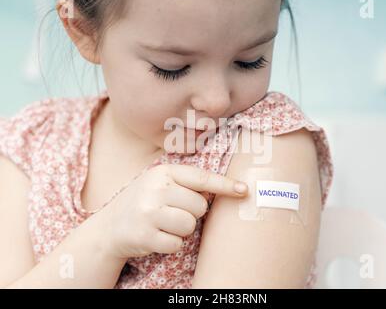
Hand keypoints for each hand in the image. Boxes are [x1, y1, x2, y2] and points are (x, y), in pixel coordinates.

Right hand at [97, 164, 247, 259]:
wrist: (110, 226)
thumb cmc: (144, 202)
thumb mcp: (159, 183)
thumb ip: (185, 182)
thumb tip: (227, 187)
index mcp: (162, 172)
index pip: (201, 178)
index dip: (225, 184)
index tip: (244, 190)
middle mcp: (154, 189)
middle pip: (199, 206)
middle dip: (192, 213)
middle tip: (174, 212)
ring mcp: (148, 212)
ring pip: (190, 225)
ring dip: (183, 230)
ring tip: (166, 224)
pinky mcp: (145, 235)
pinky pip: (177, 243)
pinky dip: (172, 243)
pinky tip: (158, 236)